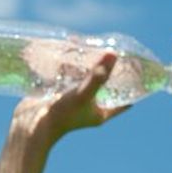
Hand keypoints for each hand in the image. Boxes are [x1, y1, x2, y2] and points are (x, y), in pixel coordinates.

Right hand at [10, 48, 127, 147]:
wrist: (31, 126)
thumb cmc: (61, 116)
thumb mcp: (83, 94)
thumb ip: (98, 76)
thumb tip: (113, 54)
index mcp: (101, 113)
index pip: (125, 100)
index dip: (135, 86)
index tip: (140, 69)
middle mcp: (89, 106)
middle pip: (106, 85)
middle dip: (110, 69)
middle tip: (116, 52)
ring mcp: (73, 100)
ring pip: (86, 78)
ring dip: (89, 64)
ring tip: (93, 47)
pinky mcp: (58, 94)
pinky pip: (68, 76)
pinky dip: (70, 64)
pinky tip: (70, 48)